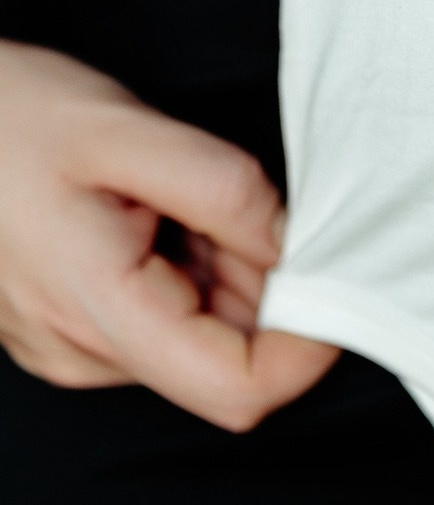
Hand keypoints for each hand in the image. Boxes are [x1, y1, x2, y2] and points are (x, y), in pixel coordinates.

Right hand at [0, 39, 336, 428]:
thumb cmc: (10, 114)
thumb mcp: (127, 129)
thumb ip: (224, 190)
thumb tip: (296, 243)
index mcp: (99, 310)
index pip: (239, 390)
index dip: (306, 345)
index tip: (330, 274)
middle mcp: (85, 351)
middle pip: (227, 359)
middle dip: (264, 286)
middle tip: (238, 201)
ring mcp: (73, 346)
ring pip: (197, 336)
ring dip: (223, 272)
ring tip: (178, 197)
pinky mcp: (69, 327)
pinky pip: (160, 317)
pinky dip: (187, 269)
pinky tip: (154, 212)